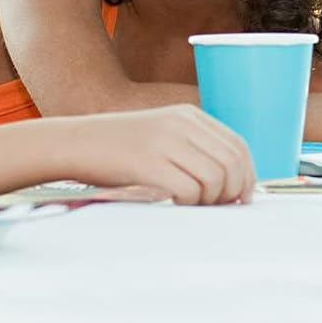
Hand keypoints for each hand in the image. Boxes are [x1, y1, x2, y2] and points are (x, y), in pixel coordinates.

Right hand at [55, 106, 254, 204]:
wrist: (74, 143)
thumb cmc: (117, 148)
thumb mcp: (161, 134)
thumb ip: (194, 148)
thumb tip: (232, 185)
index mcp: (187, 115)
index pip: (238, 146)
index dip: (247, 177)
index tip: (239, 198)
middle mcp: (181, 123)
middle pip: (233, 164)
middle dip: (233, 193)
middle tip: (216, 207)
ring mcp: (165, 141)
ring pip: (216, 179)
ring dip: (210, 201)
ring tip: (190, 204)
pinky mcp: (149, 163)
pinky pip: (190, 190)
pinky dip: (189, 204)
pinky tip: (173, 203)